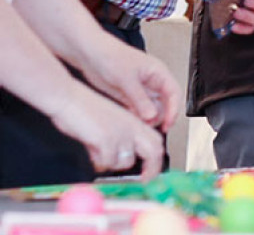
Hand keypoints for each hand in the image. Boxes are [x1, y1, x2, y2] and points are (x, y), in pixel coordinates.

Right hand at [48, 80, 163, 180]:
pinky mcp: (107, 139)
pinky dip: (98, 163)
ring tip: (98, 153)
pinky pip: (107, 162)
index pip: (156, 142)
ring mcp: (121, 133)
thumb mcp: (111, 124)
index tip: (150, 174)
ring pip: (126, 162)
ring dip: (113, 164)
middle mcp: (132, 126)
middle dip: (151, 170)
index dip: (156, 161)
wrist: (69, 99)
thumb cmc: (85, 110)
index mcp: (134, 121)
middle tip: (142, 180)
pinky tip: (90, 150)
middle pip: (154, 152)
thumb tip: (120, 159)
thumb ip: (120, 140)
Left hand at [78, 36, 180, 132]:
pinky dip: (137, 118)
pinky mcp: (130, 96)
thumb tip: (152, 115)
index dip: (173, 110)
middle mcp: (152, 82)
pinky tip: (130, 122)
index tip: (167, 124)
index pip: (174, 93)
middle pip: (165, 104)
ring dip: (147, 119)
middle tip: (149, 127)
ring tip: (138, 126)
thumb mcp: (126, 79)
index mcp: (158, 72)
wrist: (90, 55)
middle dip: (159, 117)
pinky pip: (138, 111)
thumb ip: (140, 98)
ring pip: (152, 109)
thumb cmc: (110, 56)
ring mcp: (141, 90)